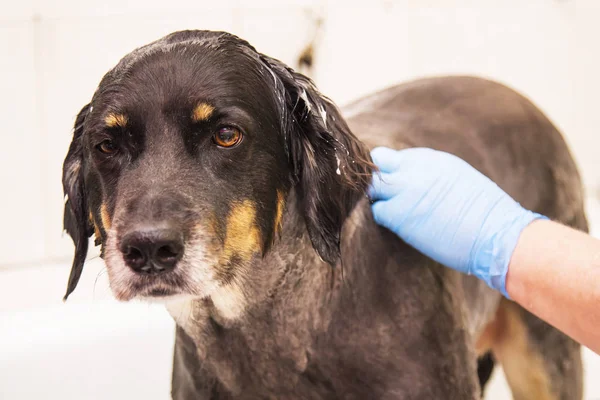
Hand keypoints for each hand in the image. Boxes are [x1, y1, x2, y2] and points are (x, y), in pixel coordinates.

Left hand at [368, 147, 545, 296]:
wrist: (497, 235)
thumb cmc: (486, 215)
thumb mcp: (460, 180)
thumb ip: (433, 176)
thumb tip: (417, 185)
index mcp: (433, 160)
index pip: (394, 157)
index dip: (391, 172)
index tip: (395, 186)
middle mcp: (416, 169)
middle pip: (378, 163)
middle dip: (377, 179)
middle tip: (385, 198)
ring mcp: (406, 190)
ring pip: (373, 187)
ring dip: (377, 199)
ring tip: (392, 213)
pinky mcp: (400, 214)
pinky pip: (378, 212)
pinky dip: (382, 218)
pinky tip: (397, 227)